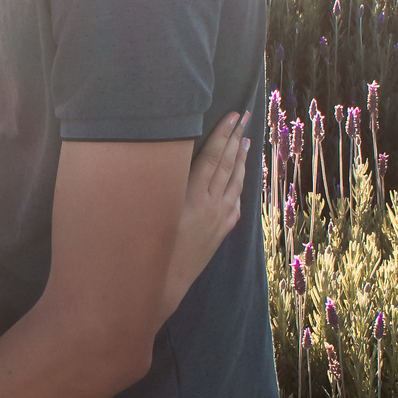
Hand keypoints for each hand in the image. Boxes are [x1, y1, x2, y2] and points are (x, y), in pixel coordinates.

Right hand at [163, 111, 250, 315]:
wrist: (166, 282)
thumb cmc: (150, 245)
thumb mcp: (155, 209)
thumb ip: (163, 183)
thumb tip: (165, 156)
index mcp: (193, 196)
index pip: (212, 156)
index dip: (222, 134)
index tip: (233, 115)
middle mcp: (211, 205)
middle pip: (227, 164)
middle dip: (236, 139)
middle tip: (245, 118)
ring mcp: (220, 218)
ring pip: (235, 182)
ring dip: (241, 159)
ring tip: (246, 141)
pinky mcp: (222, 231)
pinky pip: (235, 202)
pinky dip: (239, 185)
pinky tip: (241, 179)